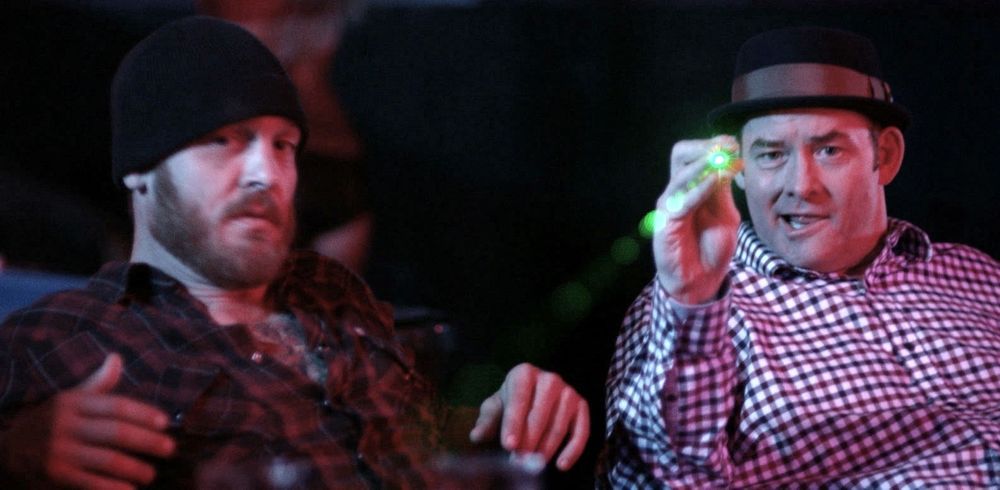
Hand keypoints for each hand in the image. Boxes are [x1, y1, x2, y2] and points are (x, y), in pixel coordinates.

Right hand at [3, 353, 174, 489]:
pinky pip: (89, 482)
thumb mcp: (70, 399)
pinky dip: (111, 487)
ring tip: (151, 474)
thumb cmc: (50, 421)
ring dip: (134, 468)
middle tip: (170, 448)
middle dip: (146, 441)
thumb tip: (117, 358)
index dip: (142, 413)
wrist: (7, 449)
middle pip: (115, 432)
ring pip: (106, 459)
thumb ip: (98, 384)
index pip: (114, 406)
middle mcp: (65, 424)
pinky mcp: (54, 474)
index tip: (165, 422)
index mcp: (73, 402)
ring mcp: (59, 450)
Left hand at [468, 363, 588, 470]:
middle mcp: (549, 379)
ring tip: (532, 465)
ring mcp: (568, 392)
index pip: (518, 401)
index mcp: (524, 374)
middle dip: (528, 441)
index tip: (509, 445)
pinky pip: (581, 431)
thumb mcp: (495, 408)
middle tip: (518, 462)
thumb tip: (476, 436)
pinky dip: (573, 450)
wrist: (533, 396)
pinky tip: (561, 466)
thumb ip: (487, 421)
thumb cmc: (510, 403)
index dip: (513, 424)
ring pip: (559, 425)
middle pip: (540, 415)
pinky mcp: (582, 406)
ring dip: (545, 449)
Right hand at [654, 136, 742, 303]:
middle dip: (704, 147)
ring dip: (704, 163)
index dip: (711, 144)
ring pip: (680, 173)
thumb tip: (731, 161)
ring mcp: (670, 205)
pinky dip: (700, 188)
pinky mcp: (666, 222)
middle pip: (680, 155)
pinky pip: (683, 200)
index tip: (733, 143)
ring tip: (723, 159)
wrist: (702, 280)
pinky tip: (714, 181)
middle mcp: (678, 192)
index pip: (694, 154)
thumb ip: (723, 191)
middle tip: (725, 146)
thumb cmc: (712, 248)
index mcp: (692, 187)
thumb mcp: (725, 214)